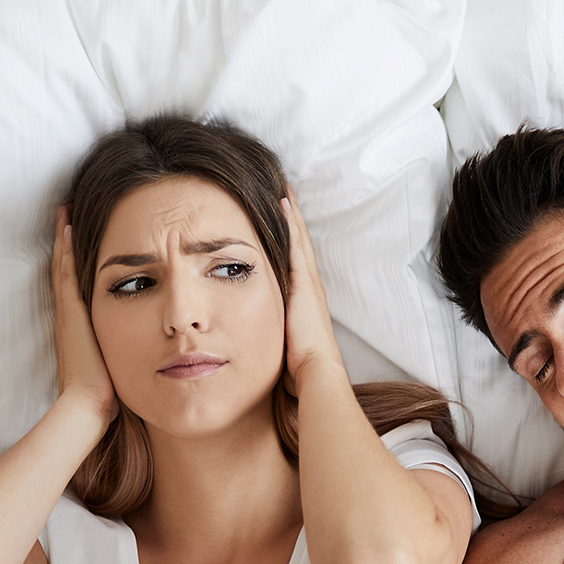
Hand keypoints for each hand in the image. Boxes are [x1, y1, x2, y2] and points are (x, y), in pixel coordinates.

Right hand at [52, 207, 117, 423]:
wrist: (87, 406)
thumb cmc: (106, 392)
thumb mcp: (120, 361)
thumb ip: (128, 348)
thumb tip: (152, 345)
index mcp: (81, 324)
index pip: (77, 283)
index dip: (76, 259)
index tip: (79, 233)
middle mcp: (70, 314)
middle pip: (66, 267)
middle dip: (67, 240)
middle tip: (66, 209)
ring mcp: (68, 311)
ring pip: (64, 264)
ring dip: (64, 237)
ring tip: (64, 209)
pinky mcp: (70, 312)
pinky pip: (65, 272)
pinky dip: (65, 249)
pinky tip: (67, 227)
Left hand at [280, 192, 346, 396]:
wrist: (315, 373)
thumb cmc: (299, 369)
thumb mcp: (282, 345)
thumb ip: (271, 334)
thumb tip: (248, 337)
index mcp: (304, 301)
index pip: (296, 263)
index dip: (290, 240)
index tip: (282, 220)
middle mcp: (309, 287)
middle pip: (300, 244)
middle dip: (292, 220)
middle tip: (285, 192)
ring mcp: (308, 282)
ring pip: (298, 239)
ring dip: (291, 215)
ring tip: (283, 189)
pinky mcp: (303, 282)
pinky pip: (296, 244)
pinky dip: (291, 224)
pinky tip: (282, 204)